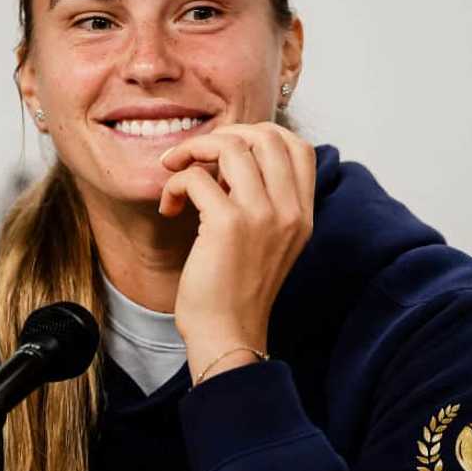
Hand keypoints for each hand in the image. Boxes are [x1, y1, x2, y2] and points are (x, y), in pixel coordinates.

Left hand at [158, 122, 315, 383]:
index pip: (296, 145)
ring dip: (193, 151)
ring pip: (231, 146)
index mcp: (302, 213)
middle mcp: (289, 210)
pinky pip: (196, 177)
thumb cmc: (236, 290)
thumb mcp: (268, 240)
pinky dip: (175, 183)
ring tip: (176, 173)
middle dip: (222, 136)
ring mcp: (262, 216)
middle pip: (265, 135)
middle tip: (195, 158)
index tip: (226, 153)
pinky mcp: (228, 225)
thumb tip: (231, 156)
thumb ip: (264, 200)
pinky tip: (169, 208)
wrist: (227, 335)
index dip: (258, 135)